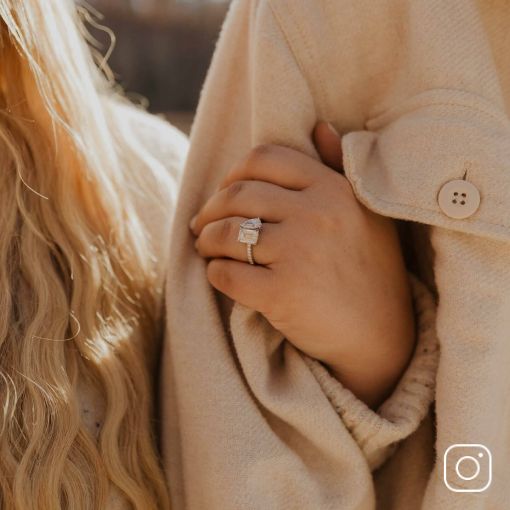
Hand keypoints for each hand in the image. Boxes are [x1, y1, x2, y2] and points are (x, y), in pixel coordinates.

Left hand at [190, 122, 414, 408]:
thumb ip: (338, 166)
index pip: (264, 158)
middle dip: (210, 209)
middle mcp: (316, 214)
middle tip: (201, 224)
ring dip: (205, 240)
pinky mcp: (282, 294)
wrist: (381, 333)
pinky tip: (219, 275)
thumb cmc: (370, 269)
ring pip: (225, 234)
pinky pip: (227, 275)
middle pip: (237, 195)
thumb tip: (318, 125)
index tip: (226, 192)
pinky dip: (214, 274)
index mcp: (332, 188)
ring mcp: (298, 254)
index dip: (234, 173)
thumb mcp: (366, 211)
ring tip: (204, 247)